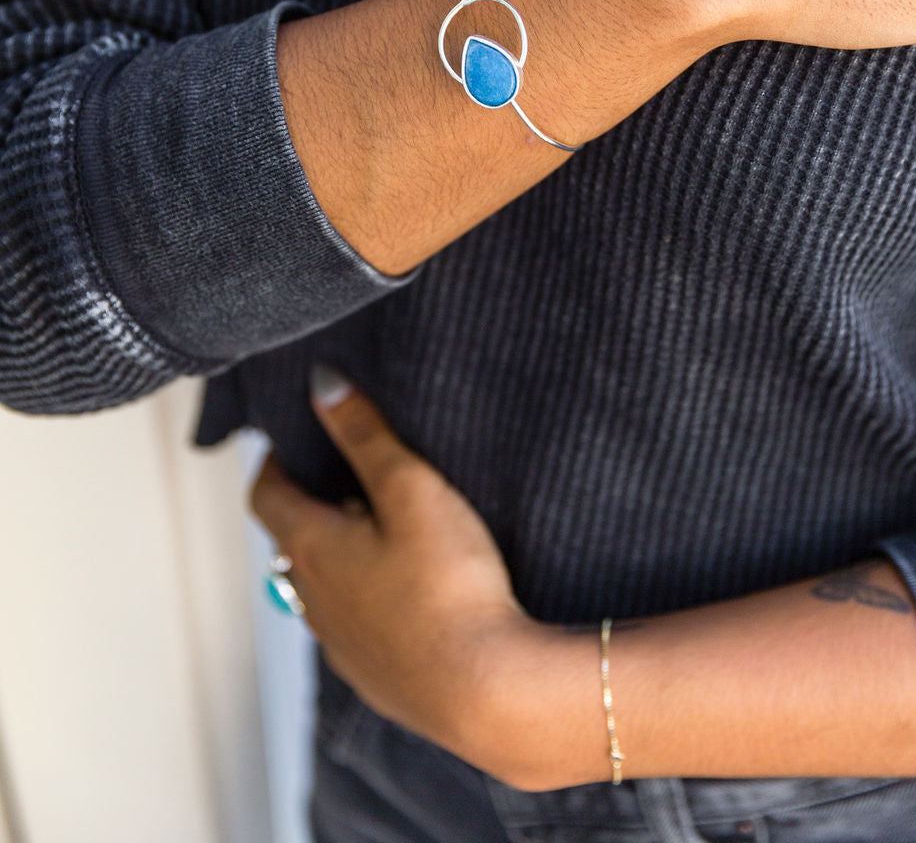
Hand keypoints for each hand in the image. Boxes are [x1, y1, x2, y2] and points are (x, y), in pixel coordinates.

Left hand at [247, 366, 543, 773]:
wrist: (487, 691)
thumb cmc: (450, 585)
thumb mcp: (411, 488)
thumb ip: (365, 433)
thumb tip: (322, 385)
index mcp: (311, 548)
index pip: (267, 495)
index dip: (275, 462)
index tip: (294, 442)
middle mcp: (313, 602)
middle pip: (294, 541)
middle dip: (315, 505)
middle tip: (352, 478)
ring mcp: (343, 647)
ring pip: (324, 589)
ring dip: (341, 557)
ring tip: (387, 533)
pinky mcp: (377, 678)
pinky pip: (357, 628)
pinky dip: (369, 600)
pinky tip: (412, 594)